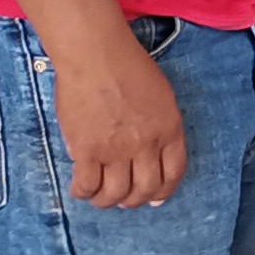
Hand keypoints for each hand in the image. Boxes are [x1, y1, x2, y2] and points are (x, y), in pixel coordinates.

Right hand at [50, 32, 186, 209]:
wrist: (95, 54)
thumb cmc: (126, 65)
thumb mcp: (160, 95)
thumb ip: (160, 124)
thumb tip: (150, 152)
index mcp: (169, 129)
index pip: (174, 173)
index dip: (164, 191)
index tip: (155, 198)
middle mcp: (146, 144)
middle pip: (146, 189)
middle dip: (135, 201)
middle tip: (124, 200)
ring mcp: (116, 150)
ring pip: (116, 193)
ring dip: (108, 201)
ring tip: (100, 197)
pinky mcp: (87, 150)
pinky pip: (87, 185)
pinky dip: (84, 193)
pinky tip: (80, 189)